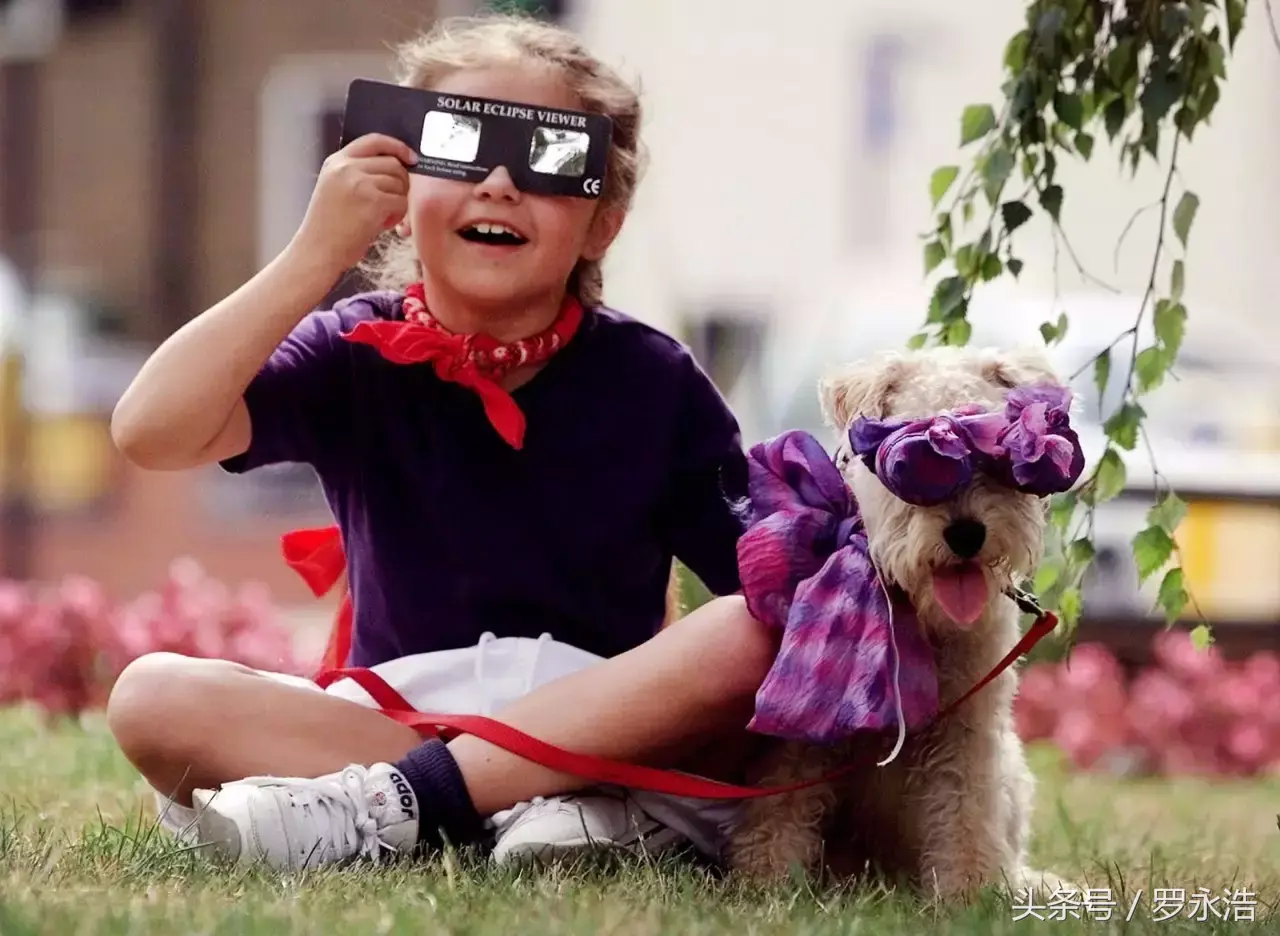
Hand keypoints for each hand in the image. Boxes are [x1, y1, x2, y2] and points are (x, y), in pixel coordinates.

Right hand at [290, 133, 417, 272]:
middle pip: (392, 163)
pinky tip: (383, 224)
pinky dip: (398, 215)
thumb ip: (357, 174)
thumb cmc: (328, 228)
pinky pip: (400, 202)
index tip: (411, 157)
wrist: (317, 251)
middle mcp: (347, 167)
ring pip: (399, 183)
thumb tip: (395, 168)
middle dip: (401, 182)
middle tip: (395, 200)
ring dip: (398, 201)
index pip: (374, 141)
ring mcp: (360, 183)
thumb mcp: (335, 189)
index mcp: (336, 161)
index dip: (397, 146)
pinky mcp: (373, 202)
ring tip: (383, 217)